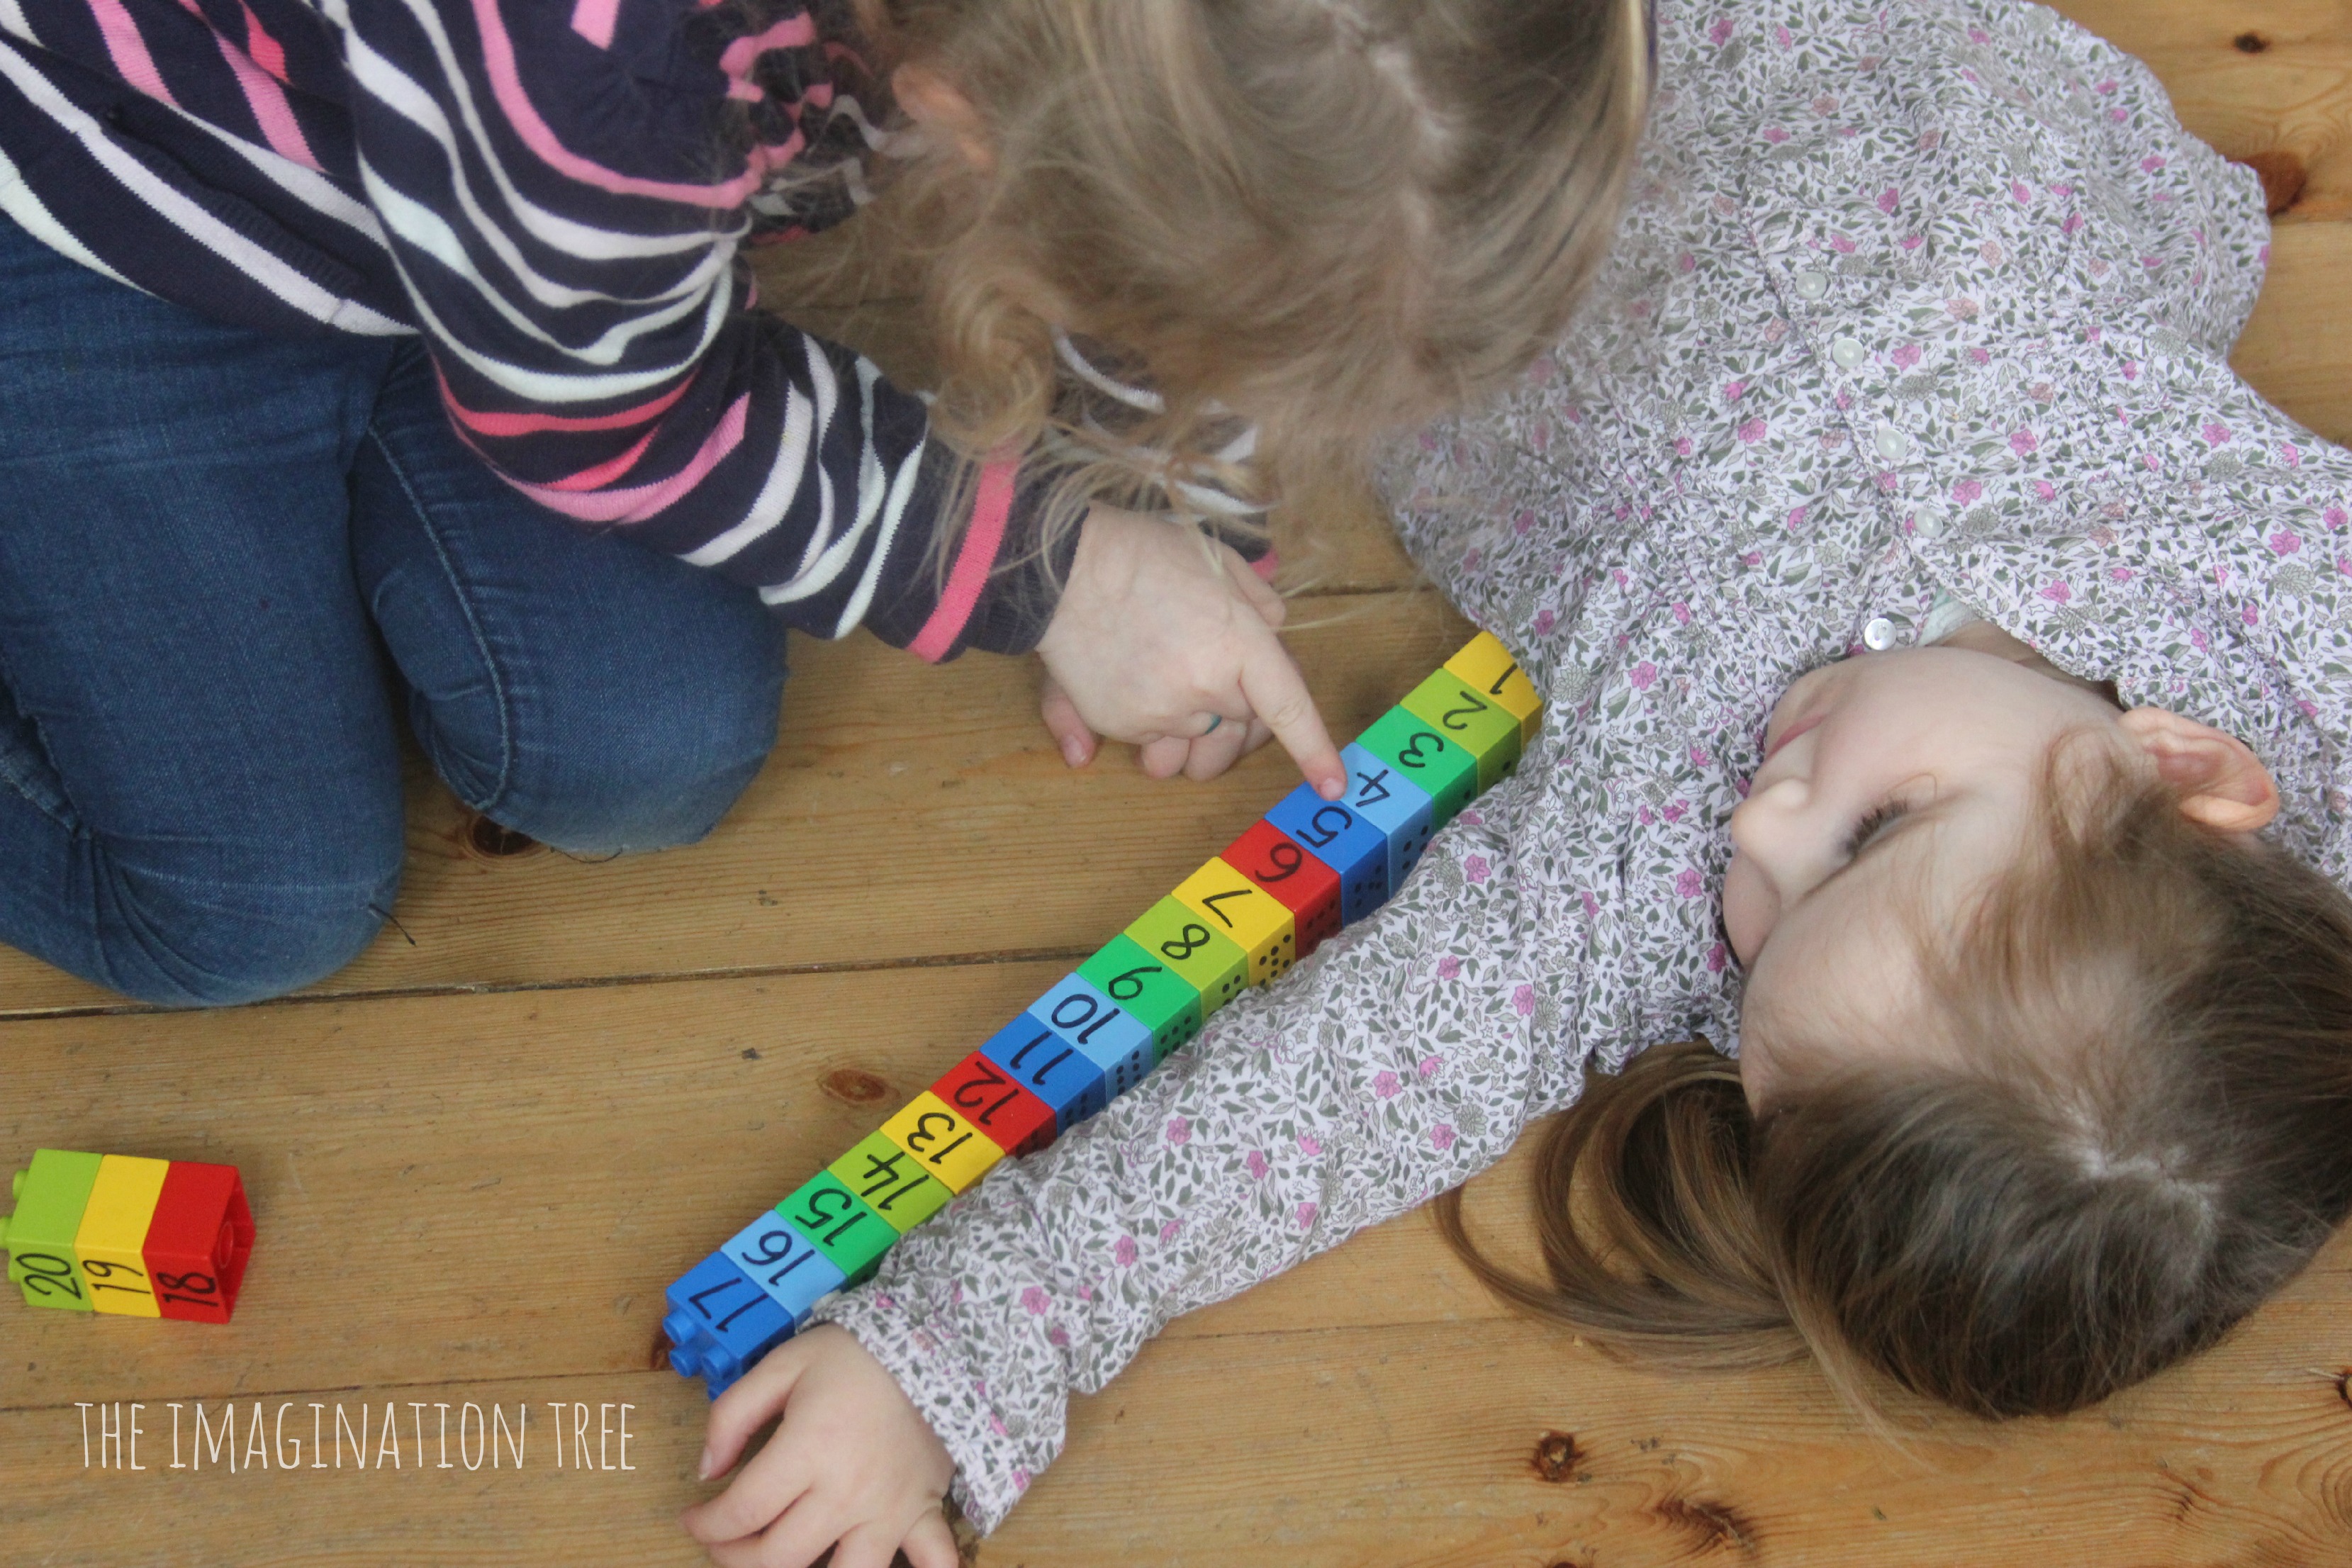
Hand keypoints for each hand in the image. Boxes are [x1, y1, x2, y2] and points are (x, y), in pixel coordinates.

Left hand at [679, 1325, 958, 1567]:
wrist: (933, 1342)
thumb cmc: (854, 1354)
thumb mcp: (782, 1364)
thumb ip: (732, 1415)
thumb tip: (706, 1471)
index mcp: (810, 1450)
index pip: (742, 1511)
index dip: (705, 1524)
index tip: (692, 1518)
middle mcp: (848, 1492)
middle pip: (779, 1556)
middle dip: (734, 1556)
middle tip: (722, 1540)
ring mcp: (890, 1510)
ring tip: (778, 1558)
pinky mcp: (923, 1511)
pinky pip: (932, 1559)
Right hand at [1035, 508, 1344, 796]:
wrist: (1060, 567)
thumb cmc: (1143, 553)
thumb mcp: (1219, 560)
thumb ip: (1259, 604)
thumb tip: (1274, 635)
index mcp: (1239, 641)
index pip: (1287, 707)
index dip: (1314, 750)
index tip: (1332, 785)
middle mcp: (1204, 686)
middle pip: (1241, 730)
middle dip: (1235, 715)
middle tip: (1213, 680)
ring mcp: (1160, 712)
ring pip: (1195, 748)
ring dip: (1192, 733)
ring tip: (1168, 686)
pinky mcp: (1120, 725)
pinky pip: (1152, 742)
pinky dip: (1149, 723)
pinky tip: (1131, 676)